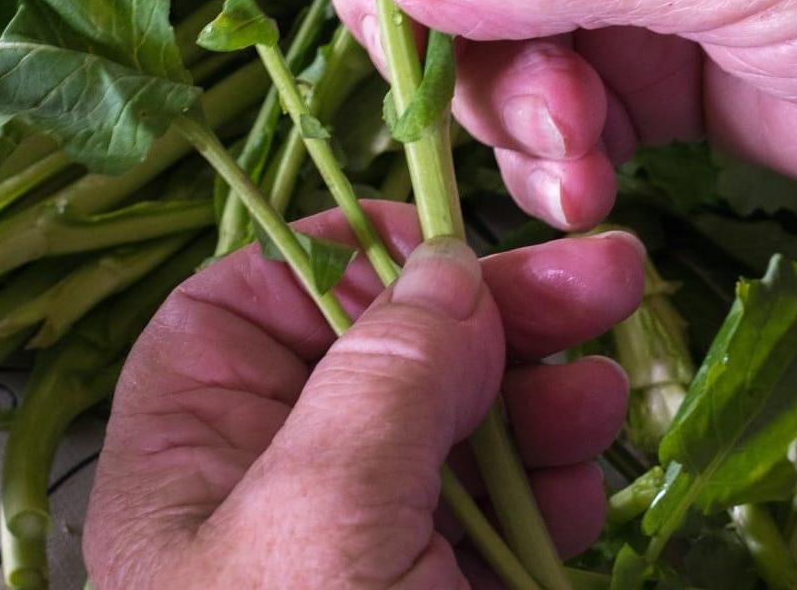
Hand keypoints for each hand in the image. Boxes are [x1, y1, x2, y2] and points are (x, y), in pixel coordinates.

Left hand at [83, 202, 643, 588]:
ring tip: (602, 396)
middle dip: (499, 313)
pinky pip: (501, 506)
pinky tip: (585, 485)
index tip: (449, 241)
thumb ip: (382, 378)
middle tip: (603, 280)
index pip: (254, 298)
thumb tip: (446, 265)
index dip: (352, 253)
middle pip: (389, 348)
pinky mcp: (437, 587)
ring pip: (461, 423)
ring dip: (546, 395)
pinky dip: (552, 483)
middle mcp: (273, 486)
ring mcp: (362, 544)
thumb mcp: (319, 521)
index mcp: (193, 450)